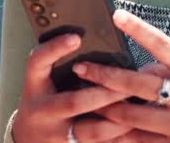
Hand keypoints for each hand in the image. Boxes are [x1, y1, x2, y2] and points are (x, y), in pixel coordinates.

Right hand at [13, 33, 162, 141]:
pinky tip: (137, 126)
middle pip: (73, 101)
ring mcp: (55, 135)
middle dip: (105, 92)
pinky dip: (120, 137)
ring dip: (120, 118)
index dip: (55, 48)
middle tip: (129, 82)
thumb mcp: (45, 78)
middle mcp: (40, 110)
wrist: (29, 137)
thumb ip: (63, 62)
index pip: (38, 61)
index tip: (76, 37)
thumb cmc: (44, 98)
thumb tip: (99, 41)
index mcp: (34, 84)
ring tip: (140, 104)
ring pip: (91, 130)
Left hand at [72, 9, 169, 142]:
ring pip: (129, 115)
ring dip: (102, 107)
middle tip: (81, 67)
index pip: (163, 45)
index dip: (140, 29)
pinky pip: (134, 140)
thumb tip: (131, 67)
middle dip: (104, 74)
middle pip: (136, 84)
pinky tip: (97, 125)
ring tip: (83, 98)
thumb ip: (165, 68)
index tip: (117, 15)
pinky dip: (114, 133)